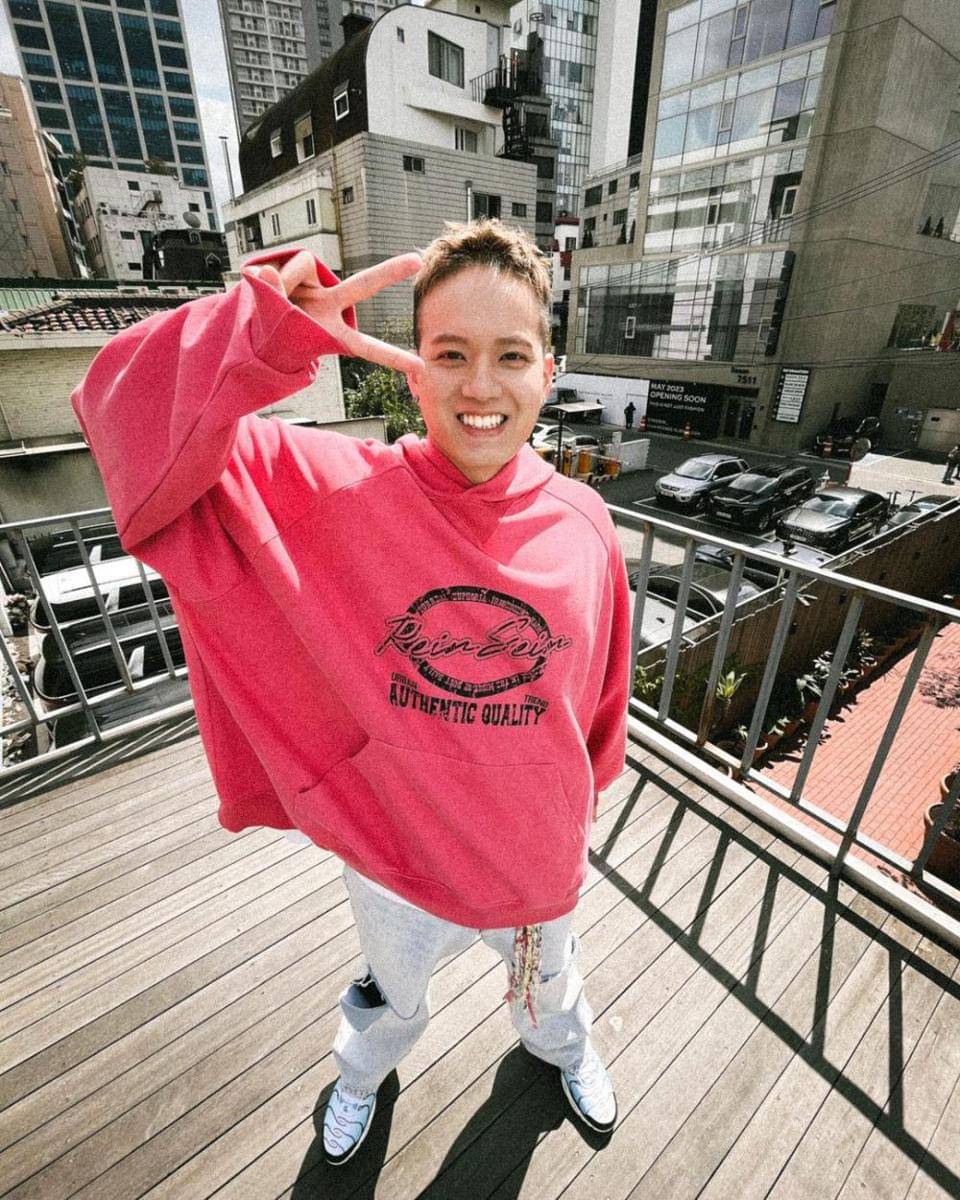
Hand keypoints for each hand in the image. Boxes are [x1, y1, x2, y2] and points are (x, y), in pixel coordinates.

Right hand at [244, 249, 424, 377]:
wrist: (262, 321)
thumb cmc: (275, 334)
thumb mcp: (275, 331)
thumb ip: (273, 302)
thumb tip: (268, 274)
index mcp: (334, 334)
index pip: (367, 346)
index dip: (392, 357)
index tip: (420, 367)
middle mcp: (332, 306)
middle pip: (362, 285)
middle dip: (388, 272)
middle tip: (417, 260)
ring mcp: (320, 286)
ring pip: (300, 270)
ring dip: (278, 285)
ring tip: (270, 298)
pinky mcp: (305, 268)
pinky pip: (287, 267)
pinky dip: (273, 277)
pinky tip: (268, 282)